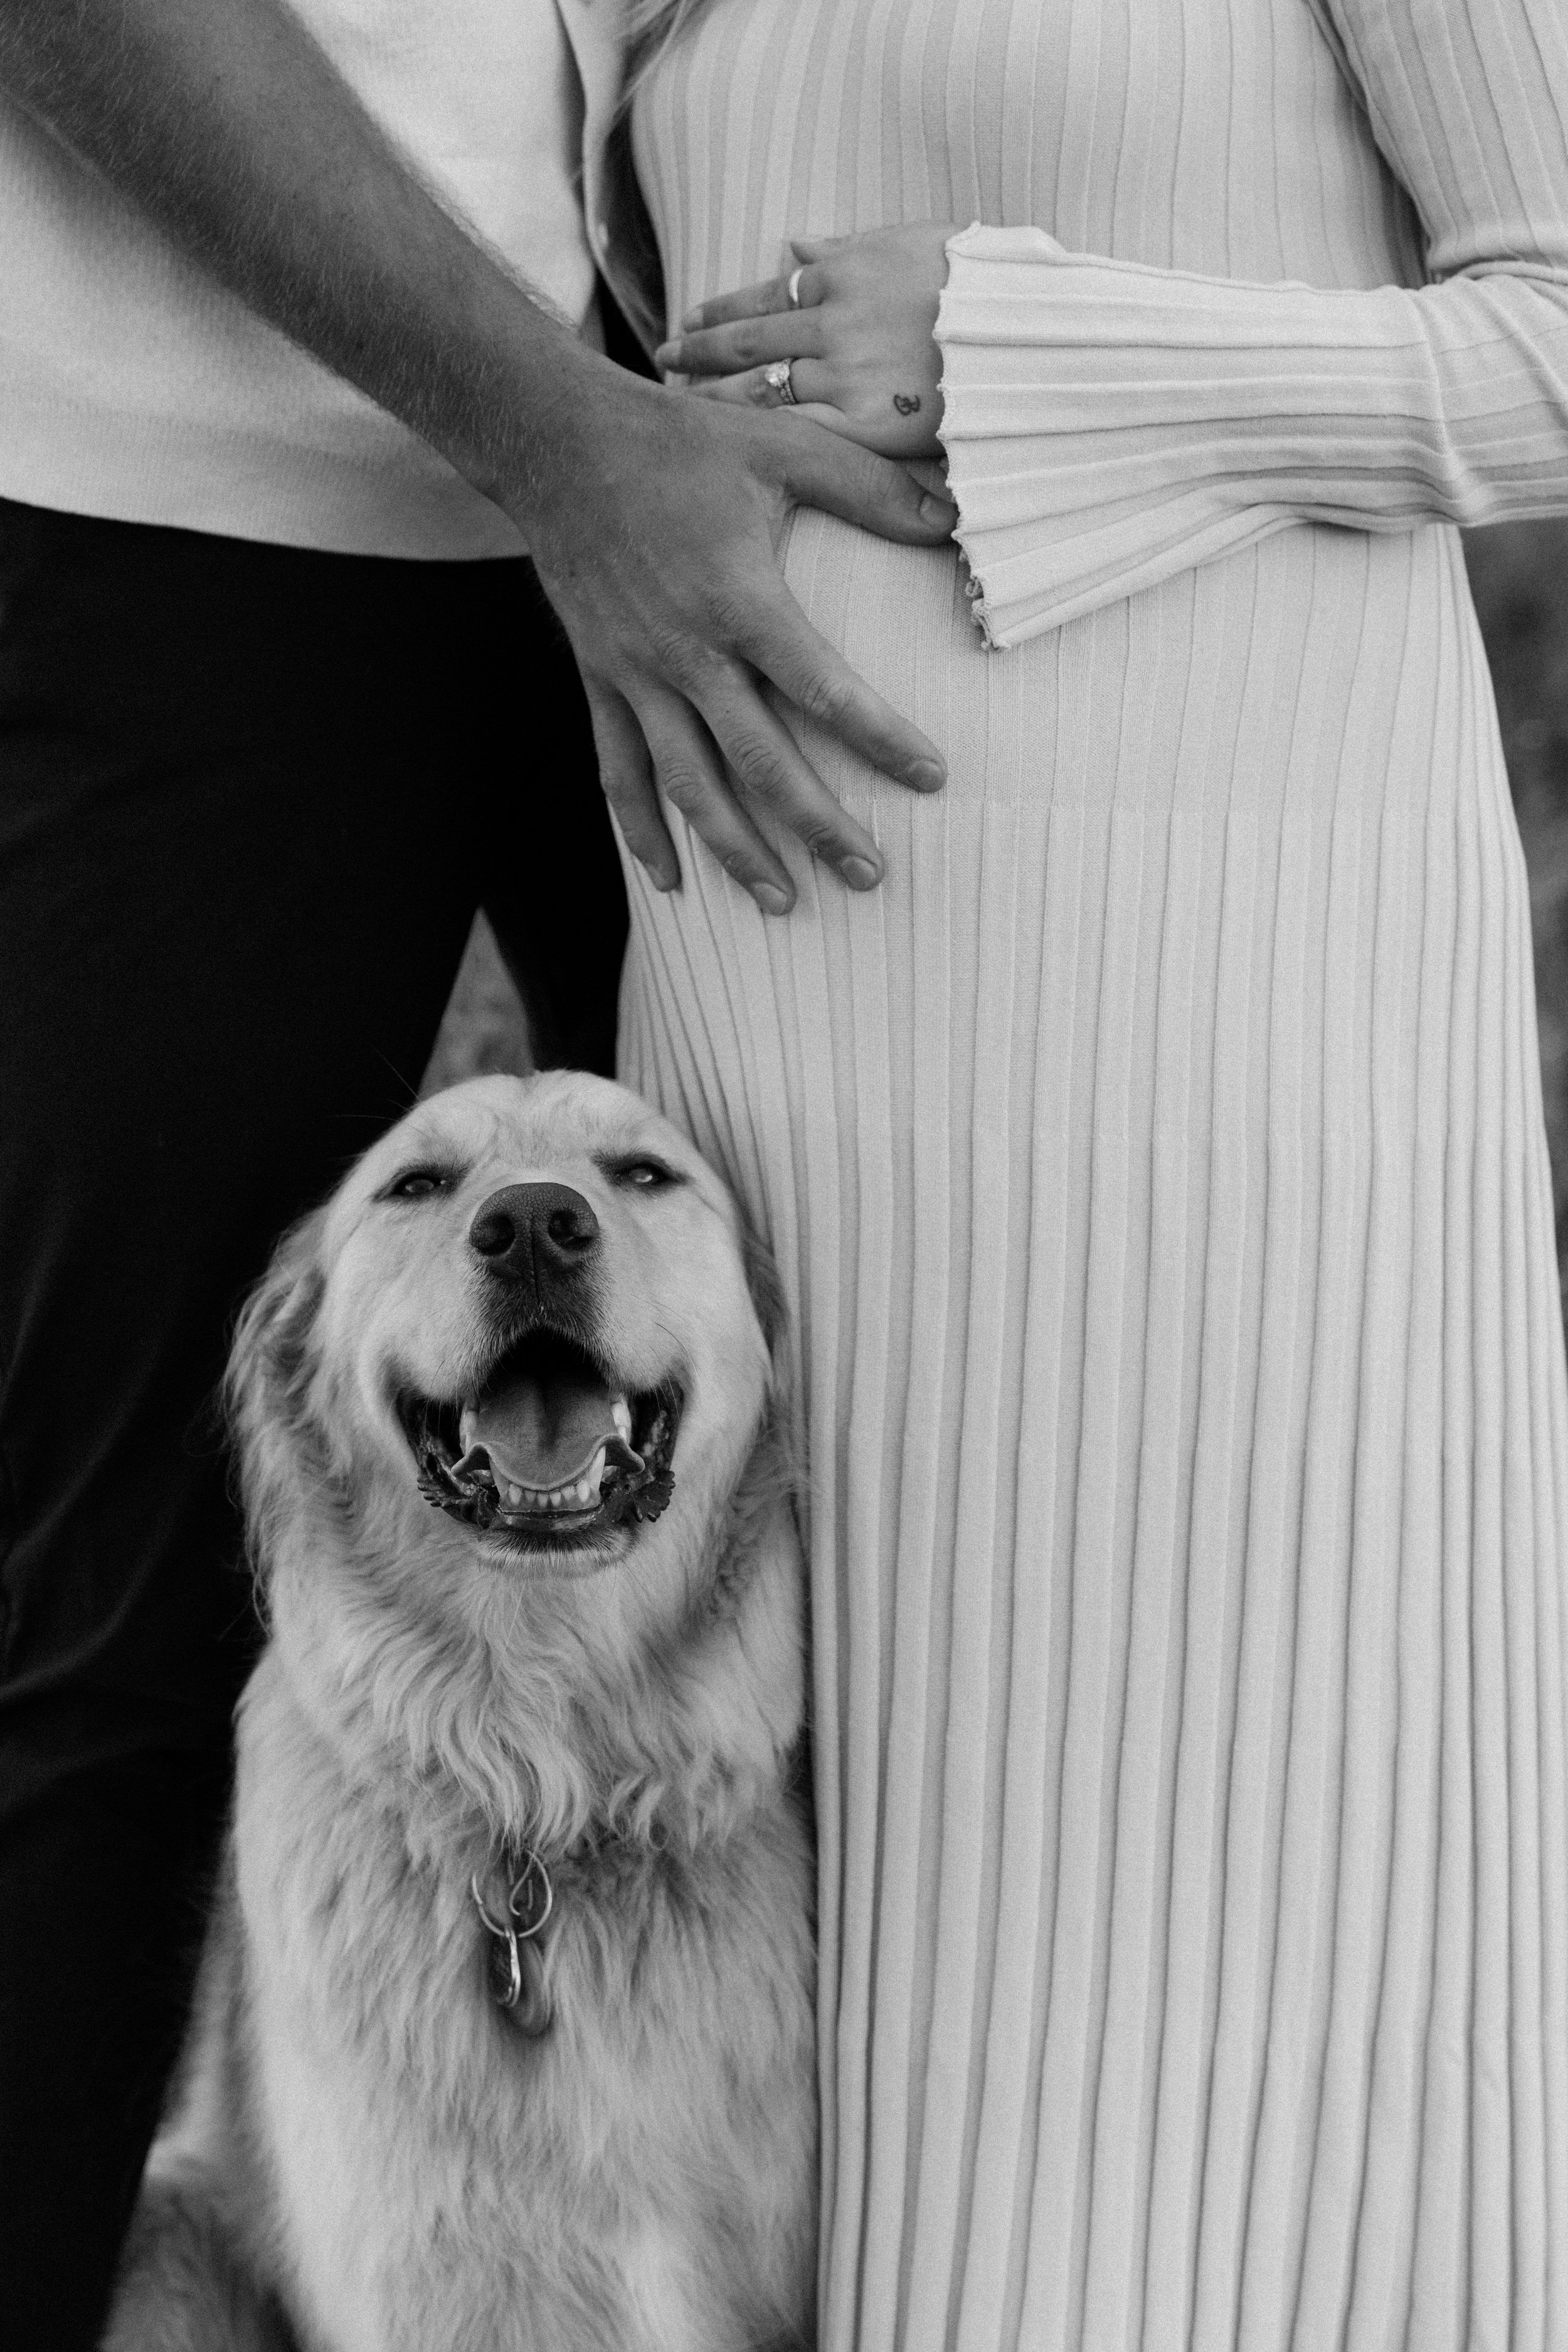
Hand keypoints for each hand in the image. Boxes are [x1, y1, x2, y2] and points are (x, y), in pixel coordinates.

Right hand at [516, 355, 955, 908]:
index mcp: (740, 599)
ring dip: (734, 850)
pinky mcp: (600, 680)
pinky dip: (640, 831)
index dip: (880, 739)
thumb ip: (870, 488)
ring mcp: (636, 674)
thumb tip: (951, 522)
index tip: (930, 777)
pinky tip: (668, 880)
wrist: (555, 441)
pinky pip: (618, 772)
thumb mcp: (782, 444)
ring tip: (782, 902)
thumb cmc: (679, 441)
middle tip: (868, 875)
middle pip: (759, 762)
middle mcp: (686, 652)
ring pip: (688, 784)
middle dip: (817, 825)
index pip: (823, 689)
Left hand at [655, 225, 957, 459]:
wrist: (1030, 332)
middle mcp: (831, 323)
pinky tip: (726, 443)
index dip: (721, 309)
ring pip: (758, 386)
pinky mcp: (863, 423)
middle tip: (661, 360)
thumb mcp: (916, 239)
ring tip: (680, 405)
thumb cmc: (985, 283)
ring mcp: (843, 374)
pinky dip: (754, 434)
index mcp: (843, 276)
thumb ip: (848, 245)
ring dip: (713, 397)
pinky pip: (794, 429)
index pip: (764, 293)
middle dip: (698, 351)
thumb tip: (795, 245)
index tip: (690, 320)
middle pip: (747, 339)